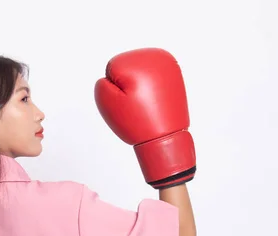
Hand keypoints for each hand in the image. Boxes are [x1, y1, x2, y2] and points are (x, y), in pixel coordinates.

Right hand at [94, 48, 195, 188]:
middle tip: (136, 102)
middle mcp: (155, 56)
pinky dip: (151, 85)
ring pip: (140, 71)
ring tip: (145, 102)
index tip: (126, 101)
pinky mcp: (174, 73)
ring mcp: (167, 63)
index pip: (112, 68)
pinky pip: (153, 76)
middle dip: (127, 84)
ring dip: (139, 84)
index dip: (114, 87)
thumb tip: (111, 75)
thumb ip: (102, 83)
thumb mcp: (107, 102)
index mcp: (137, 60)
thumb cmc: (136, 122)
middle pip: (127, 67)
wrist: (164, 136)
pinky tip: (154, 98)